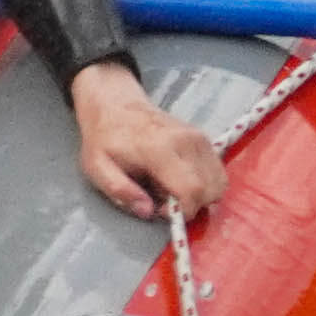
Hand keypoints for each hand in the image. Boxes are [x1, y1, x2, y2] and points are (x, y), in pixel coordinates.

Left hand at [71, 62, 226, 227]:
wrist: (115, 105)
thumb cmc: (105, 138)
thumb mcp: (97, 168)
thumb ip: (120, 191)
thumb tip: (147, 211)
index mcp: (159, 149)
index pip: (191, 189)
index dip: (183, 211)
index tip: (162, 211)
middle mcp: (186, 141)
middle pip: (210, 189)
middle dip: (192, 205)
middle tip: (165, 200)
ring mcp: (198, 137)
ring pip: (218, 182)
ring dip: (200, 195)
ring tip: (171, 188)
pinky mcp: (203, 137)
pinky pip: (217, 171)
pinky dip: (205, 183)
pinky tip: (181, 179)